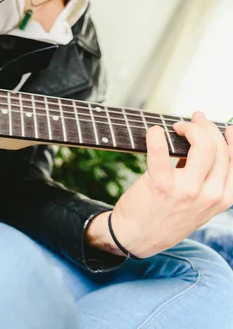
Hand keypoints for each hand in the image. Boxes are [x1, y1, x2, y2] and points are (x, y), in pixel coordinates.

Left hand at [87, 111, 232, 257]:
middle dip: (206, 127)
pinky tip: (153, 131)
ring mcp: (187, 191)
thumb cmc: (165, 217)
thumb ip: (205, 180)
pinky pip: (161, 154)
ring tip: (176, 126)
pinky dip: (156, 137)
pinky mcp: (161, 186)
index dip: (230, 138)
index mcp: (222, 199)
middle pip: (219, 149)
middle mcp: (209, 195)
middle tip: (192, 120)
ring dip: (190, 128)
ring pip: (203, 147)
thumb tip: (203, 145)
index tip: (220, 126)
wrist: (136, 238)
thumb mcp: (197, 205)